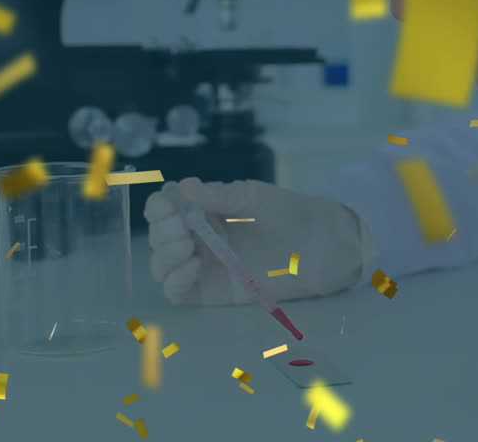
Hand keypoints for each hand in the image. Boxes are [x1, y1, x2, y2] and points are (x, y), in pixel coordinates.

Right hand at [145, 178, 366, 305]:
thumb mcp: (253, 198)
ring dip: (165, 256)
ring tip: (188, 250)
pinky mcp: (211, 291)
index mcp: (204, 210)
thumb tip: (182, 187)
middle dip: (162, 233)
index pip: (163, 209)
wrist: (320, 246)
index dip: (159, 209)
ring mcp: (203, 265)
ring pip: (162, 266)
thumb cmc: (289, 214)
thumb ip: (218, 196)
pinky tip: (191, 268)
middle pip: (158, 237)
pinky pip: (177, 291)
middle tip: (183, 231)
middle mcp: (198, 237)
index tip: (168, 208)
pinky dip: (174, 280)